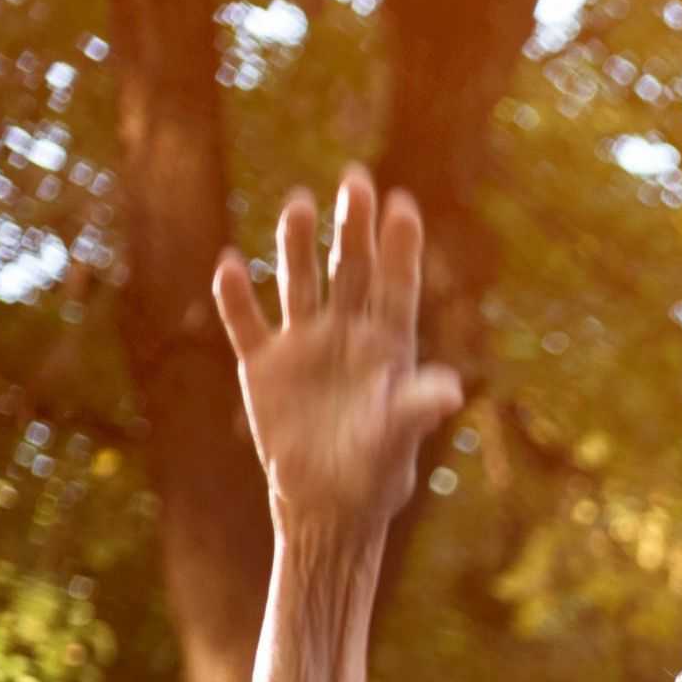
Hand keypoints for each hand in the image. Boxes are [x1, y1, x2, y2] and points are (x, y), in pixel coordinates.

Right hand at [210, 167, 463, 531]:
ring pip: (299, 282)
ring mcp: (303, 345)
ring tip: (299, 202)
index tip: (403, 204)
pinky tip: (231, 263)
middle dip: (352, 226)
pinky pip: (247, 322)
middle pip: (349, 269)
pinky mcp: (263, 365)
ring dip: (296, 244)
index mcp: (387, 347)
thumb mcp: (399, 438)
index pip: (395, 286)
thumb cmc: (376, 471)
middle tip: (355, 178)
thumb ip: (418, 407)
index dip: (399, 247)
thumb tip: (450, 389)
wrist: (329, 503)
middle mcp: (346, 335)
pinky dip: (237, 297)